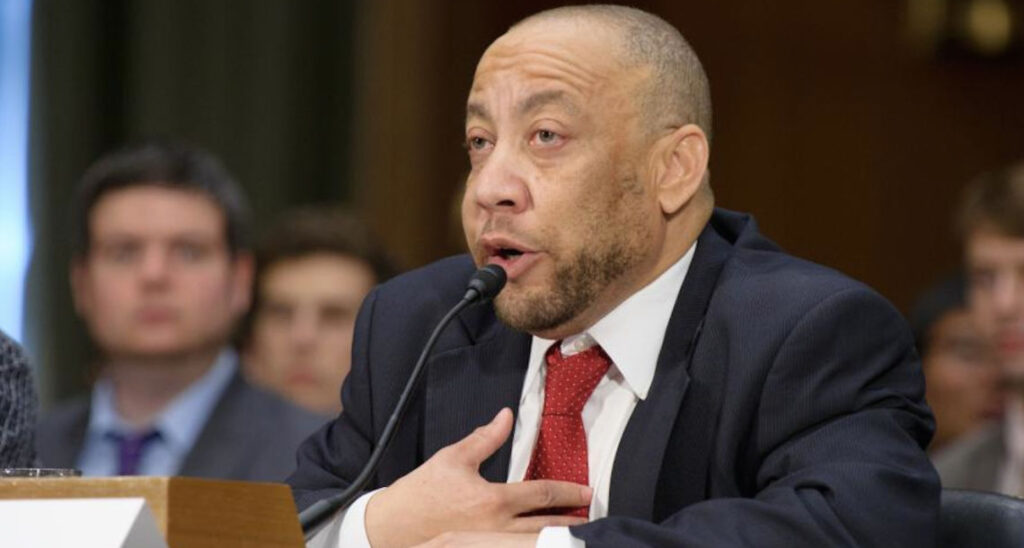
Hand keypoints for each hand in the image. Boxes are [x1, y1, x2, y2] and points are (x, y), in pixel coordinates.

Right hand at [365, 408, 591, 546]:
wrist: (392, 528)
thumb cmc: (421, 492)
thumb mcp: (452, 458)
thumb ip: (485, 438)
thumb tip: (507, 415)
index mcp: (492, 500)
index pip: (540, 494)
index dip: (568, 492)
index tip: (586, 491)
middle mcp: (495, 527)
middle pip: (544, 526)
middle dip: (571, 522)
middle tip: (593, 518)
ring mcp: (488, 546)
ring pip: (532, 544)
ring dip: (555, 538)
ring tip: (577, 535)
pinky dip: (531, 547)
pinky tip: (541, 544)